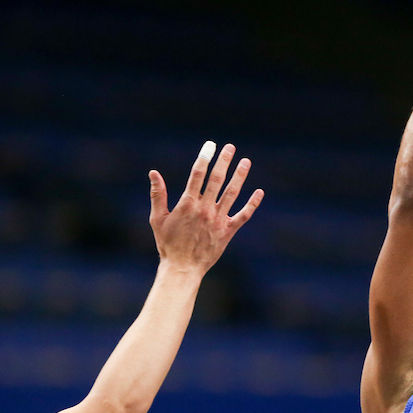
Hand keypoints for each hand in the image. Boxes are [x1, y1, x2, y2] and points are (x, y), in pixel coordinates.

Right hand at [148, 142, 263, 272]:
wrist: (182, 267)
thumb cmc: (168, 244)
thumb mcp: (157, 219)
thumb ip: (158, 195)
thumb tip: (153, 173)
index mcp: (187, 204)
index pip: (197, 174)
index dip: (204, 157)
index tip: (210, 145)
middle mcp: (204, 209)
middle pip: (216, 179)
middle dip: (224, 161)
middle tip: (230, 147)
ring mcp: (218, 220)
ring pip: (232, 193)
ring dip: (240, 176)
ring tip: (246, 161)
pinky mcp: (228, 231)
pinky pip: (243, 215)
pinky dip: (252, 204)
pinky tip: (259, 192)